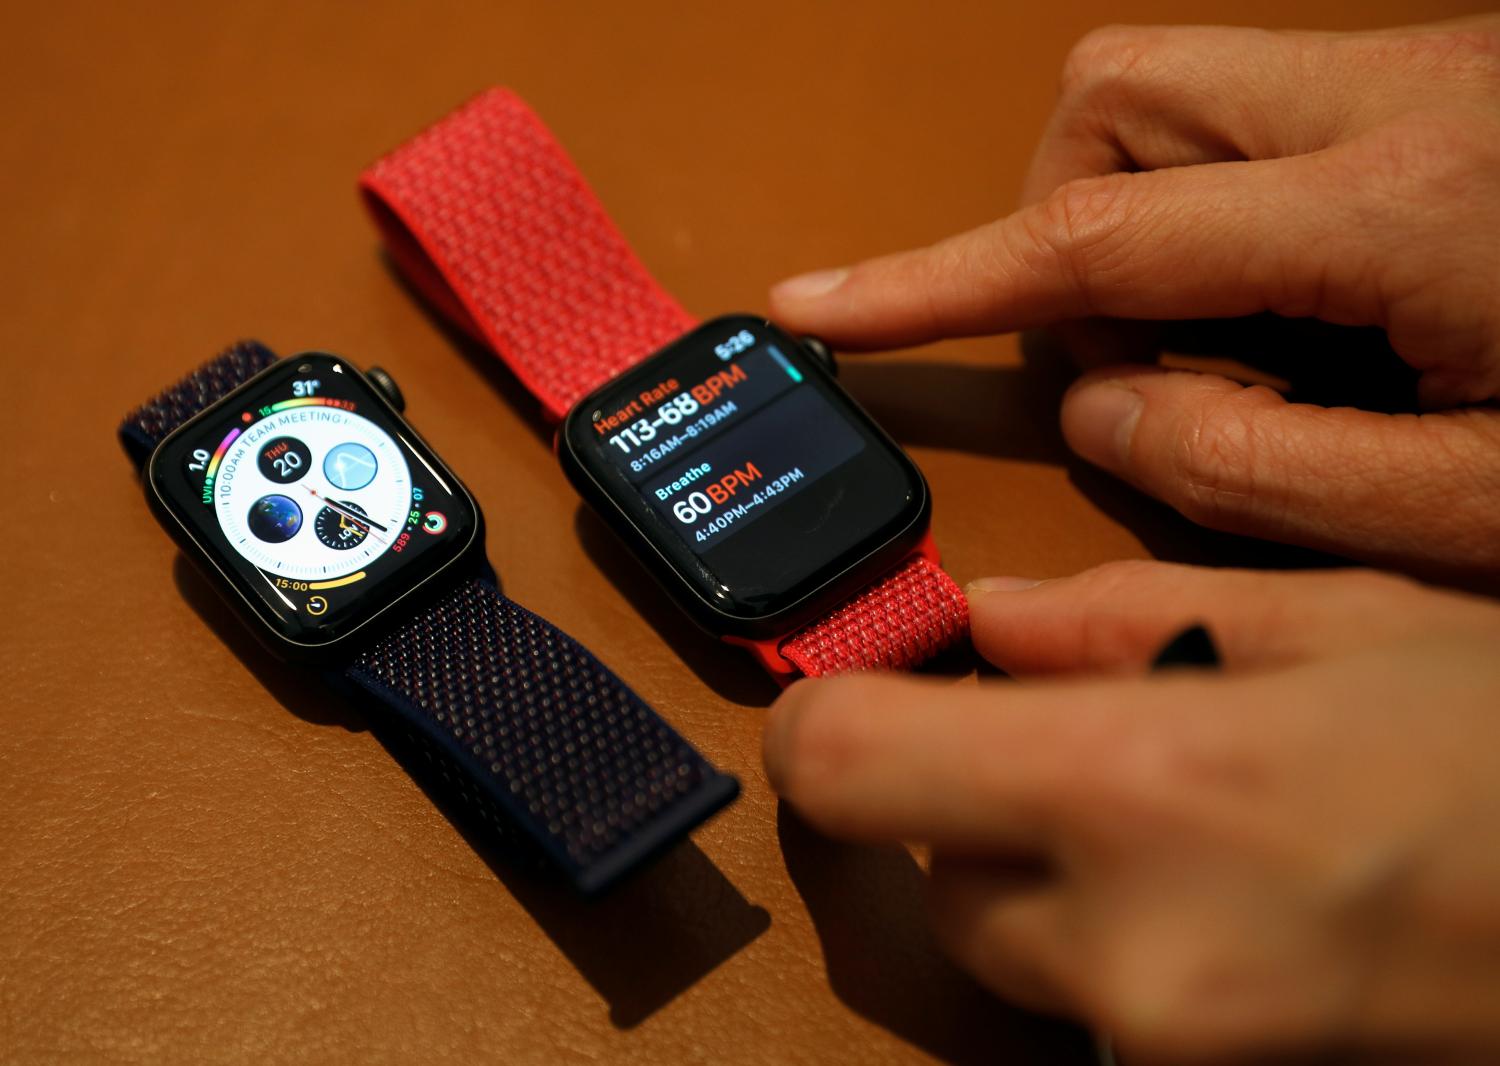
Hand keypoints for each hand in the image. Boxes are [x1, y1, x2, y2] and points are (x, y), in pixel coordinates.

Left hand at [763, 562, 1499, 1062]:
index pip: (851, 767)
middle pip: (930, 867)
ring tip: (1194, 818)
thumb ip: (1127, 615)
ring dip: (1047, 872)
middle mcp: (1128, 948)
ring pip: (1003, 944)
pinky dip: (1114, 939)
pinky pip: (1088, 1002)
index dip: (824, 717)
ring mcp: (1162, 1048)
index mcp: (1149, 787)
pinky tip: (1230, 888)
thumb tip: (991, 621)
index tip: (853, 684)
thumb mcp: (1339, 623)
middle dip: (977, 796)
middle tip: (1087, 739)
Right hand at [769, 19, 1499, 588]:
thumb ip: (1256, 473)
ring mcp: (1427, 69)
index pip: (1097, 239)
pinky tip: (1318, 311)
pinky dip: (1227, 219)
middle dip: (1073, 229)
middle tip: (1162, 364)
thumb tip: (1103, 411)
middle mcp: (1405, 96)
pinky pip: (1255, 116)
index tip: (819, 304)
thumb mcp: (1471, 515)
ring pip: (1169, 94)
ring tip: (1250, 346)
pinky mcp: (1443, 79)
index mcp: (1411, 211)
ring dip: (1147, 224)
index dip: (931, 280)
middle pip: (1114, 96)